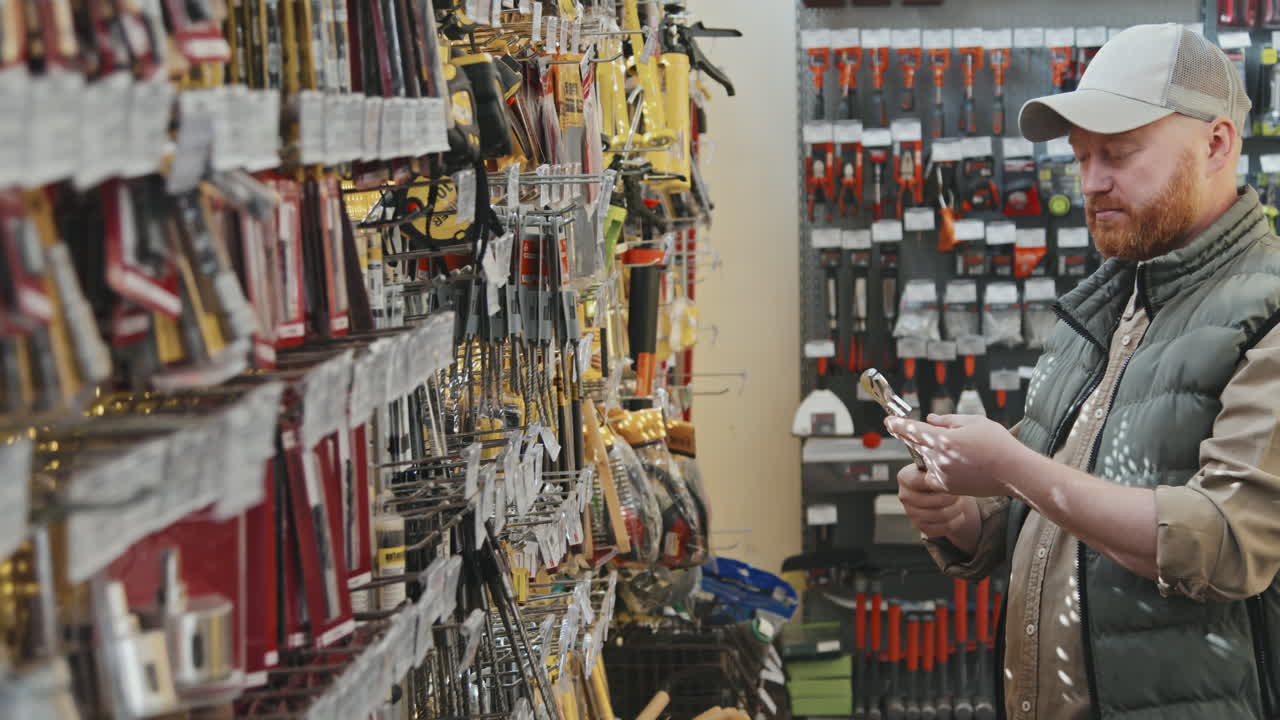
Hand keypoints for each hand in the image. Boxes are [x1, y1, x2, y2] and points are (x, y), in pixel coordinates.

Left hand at [884, 413, 1028, 497]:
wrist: (1014, 473)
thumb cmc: (998, 444)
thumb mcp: (975, 422)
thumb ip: (948, 420)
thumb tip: (930, 419)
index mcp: (944, 439)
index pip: (913, 430)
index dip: (898, 425)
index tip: (889, 421)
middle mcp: (939, 458)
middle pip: (916, 444)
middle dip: (911, 436)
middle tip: (907, 429)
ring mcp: (942, 475)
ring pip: (925, 459)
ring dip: (929, 451)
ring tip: (951, 447)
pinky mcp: (947, 487)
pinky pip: (933, 474)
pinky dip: (936, 467)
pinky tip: (951, 462)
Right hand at [897, 462, 979, 550]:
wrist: (943, 493)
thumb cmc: (941, 477)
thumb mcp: (938, 466)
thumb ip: (938, 464)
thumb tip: (946, 458)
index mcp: (905, 477)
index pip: (917, 481)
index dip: (935, 483)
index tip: (949, 482)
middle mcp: (905, 496)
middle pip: (929, 501)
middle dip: (950, 498)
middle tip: (960, 493)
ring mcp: (911, 513)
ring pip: (938, 515)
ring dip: (955, 510)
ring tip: (962, 502)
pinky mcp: (921, 526)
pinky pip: (942, 528)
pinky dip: (955, 522)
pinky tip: (959, 514)